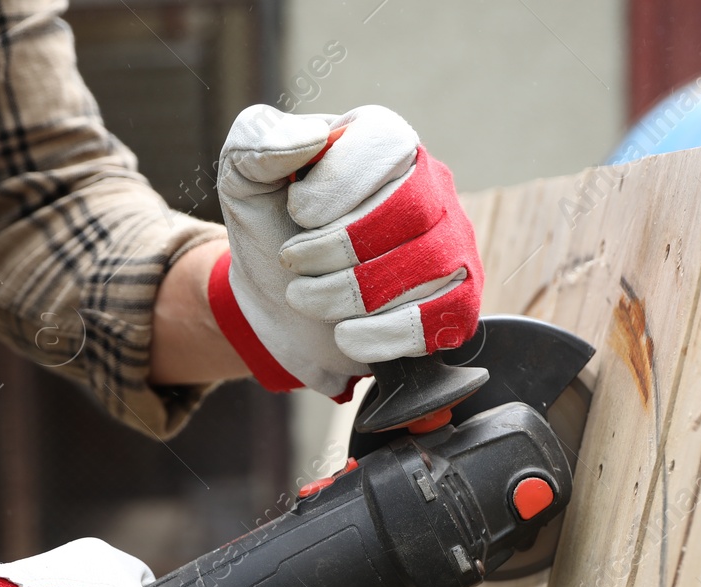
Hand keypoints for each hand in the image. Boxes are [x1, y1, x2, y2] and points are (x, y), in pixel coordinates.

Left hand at [211, 104, 484, 398]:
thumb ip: (257, 142)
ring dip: (350, 293)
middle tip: (292, 263)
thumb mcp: (243, 178)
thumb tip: (312, 138)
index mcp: (383, 141)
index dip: (337, 184)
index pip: (388, 143)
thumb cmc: (269, 230)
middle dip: (338, 246)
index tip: (295, 213)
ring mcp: (452, 244)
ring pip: (429, 266)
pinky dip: (385, 333)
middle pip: (412, 207)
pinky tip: (344, 334)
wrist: (276, 308)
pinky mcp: (458, 301)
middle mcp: (431, 185)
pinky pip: (444, 317)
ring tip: (304, 298)